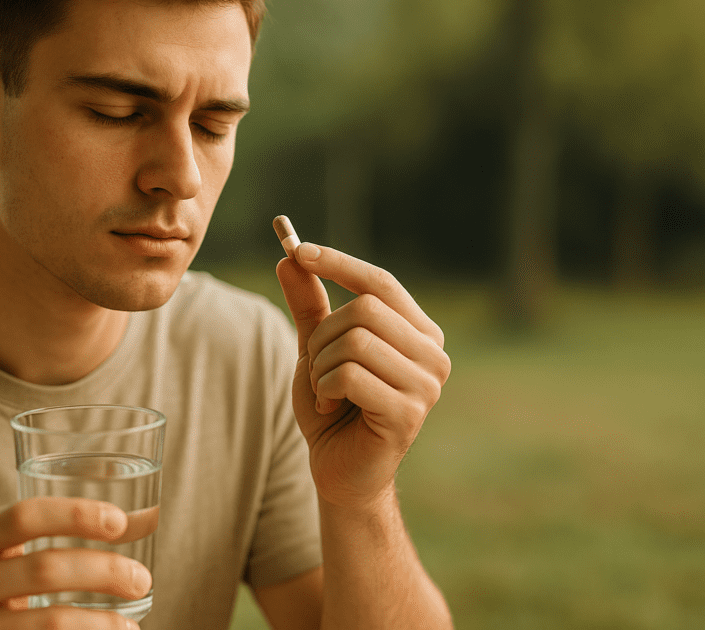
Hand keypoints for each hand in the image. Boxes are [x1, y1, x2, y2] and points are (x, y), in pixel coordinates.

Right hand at [0, 497, 150, 629]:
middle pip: (45, 569)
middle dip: (105, 572)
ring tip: (130, 627)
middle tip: (141, 579)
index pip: (25, 516)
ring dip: (101, 624)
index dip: (76, 514)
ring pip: (49, 623)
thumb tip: (149, 516)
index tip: (119, 523)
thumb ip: (56, 537)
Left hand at [276, 243, 450, 510]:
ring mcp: (426, 385)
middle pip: (364, 309)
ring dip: (320, 366)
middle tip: (316, 367)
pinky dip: (323, 389)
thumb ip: (309, 304)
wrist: (339, 471)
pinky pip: (349, 376)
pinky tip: (331, 409)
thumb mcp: (316, 348)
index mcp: (418, 332)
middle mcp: (433, 354)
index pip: (381, 282)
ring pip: (354, 341)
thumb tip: (289, 257)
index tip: (297, 250)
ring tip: (325, 392)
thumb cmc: (333, 408)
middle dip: (322, 336)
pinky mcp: (409, 414)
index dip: (338, 263)